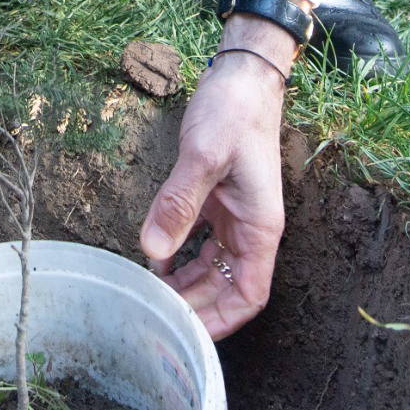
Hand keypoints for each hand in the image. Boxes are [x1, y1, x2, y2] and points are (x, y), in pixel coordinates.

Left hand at [139, 28, 289, 338]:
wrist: (242, 75)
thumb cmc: (233, 111)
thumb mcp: (203, 155)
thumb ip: (178, 203)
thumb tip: (152, 251)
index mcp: (260, 226)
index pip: (248, 294)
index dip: (222, 321)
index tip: (188, 334)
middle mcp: (251, 227)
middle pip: (226, 287)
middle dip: (195, 307)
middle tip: (155, 318)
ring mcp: (235, 214)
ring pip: (212, 266)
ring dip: (184, 283)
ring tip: (149, 294)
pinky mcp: (219, 199)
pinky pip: (201, 240)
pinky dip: (179, 253)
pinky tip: (153, 258)